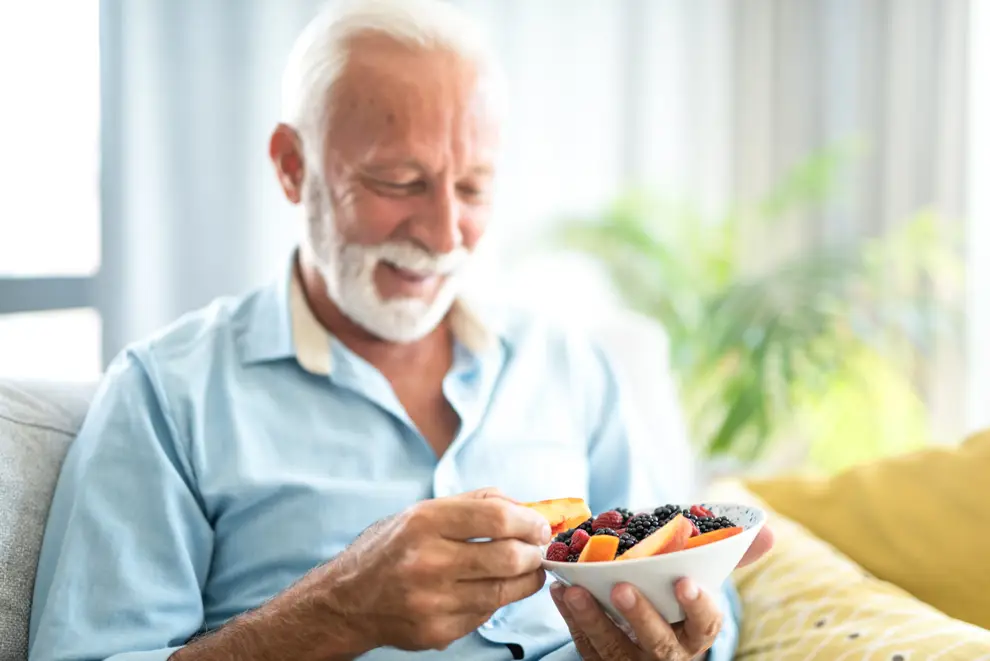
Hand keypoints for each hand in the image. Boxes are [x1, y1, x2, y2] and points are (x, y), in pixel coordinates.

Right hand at [320, 487, 551, 652]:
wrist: (346, 600)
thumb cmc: (391, 549)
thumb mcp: (421, 512)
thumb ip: (473, 503)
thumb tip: (523, 507)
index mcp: (424, 522)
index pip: (496, 517)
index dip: (529, 521)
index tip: (539, 526)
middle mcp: (427, 562)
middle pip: (509, 557)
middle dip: (534, 553)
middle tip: (537, 549)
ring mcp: (432, 601)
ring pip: (504, 591)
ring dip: (527, 579)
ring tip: (527, 569)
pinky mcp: (437, 632)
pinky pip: (485, 613)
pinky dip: (496, 599)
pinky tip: (490, 588)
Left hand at [551, 526, 773, 659]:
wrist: (644, 644)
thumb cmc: (674, 601)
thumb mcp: (700, 581)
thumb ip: (730, 556)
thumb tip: (769, 530)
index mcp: (696, 632)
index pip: (706, 625)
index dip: (698, 606)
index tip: (685, 582)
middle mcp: (668, 654)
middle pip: (658, 642)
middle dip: (640, 616)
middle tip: (621, 587)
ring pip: (613, 649)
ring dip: (592, 618)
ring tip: (573, 589)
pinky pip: (584, 646)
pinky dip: (570, 618)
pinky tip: (560, 591)